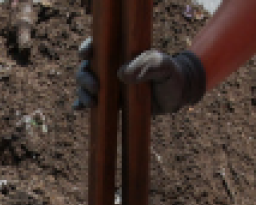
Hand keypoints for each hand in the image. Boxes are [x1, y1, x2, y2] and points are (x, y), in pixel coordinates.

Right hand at [73, 41, 206, 114]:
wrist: (177, 95)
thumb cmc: (171, 75)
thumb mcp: (164, 66)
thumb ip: (147, 65)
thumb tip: (121, 75)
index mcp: (121, 53)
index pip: (98, 46)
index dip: (87, 48)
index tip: (86, 55)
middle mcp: (111, 67)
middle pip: (86, 67)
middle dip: (84, 77)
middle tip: (96, 88)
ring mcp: (110, 85)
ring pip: (85, 86)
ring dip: (83, 93)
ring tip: (92, 103)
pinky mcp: (111, 102)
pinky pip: (91, 103)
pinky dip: (81, 104)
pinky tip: (78, 108)